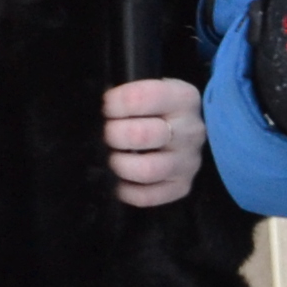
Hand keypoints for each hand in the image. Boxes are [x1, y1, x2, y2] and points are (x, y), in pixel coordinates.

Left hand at [100, 76, 205, 209]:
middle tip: (107, 134)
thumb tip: (96, 111)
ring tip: (113, 157)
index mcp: (183, 99)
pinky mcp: (182, 186)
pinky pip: (148, 197)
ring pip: (147, 170)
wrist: (185, 128)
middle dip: (113, 135)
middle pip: (142, 135)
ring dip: (120, 164)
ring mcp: (189, 161)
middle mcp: (190, 130)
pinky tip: (120, 180)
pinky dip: (126, 191)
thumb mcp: (149, 90)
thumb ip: (127, 97)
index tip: (106, 108)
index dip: (114, 104)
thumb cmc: (158, 108)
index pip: (141, 98)